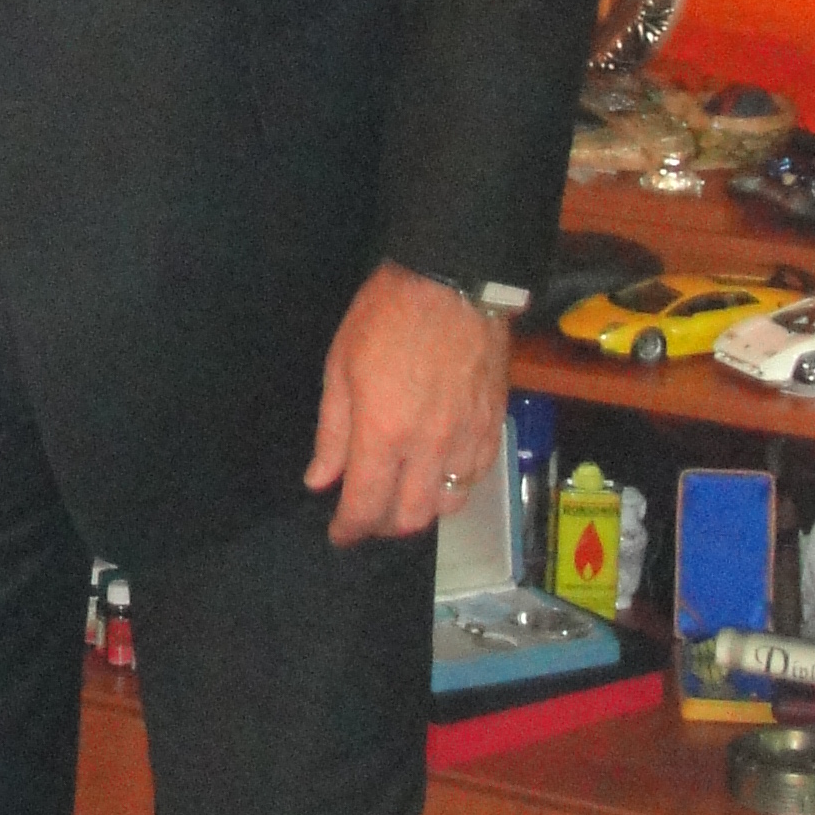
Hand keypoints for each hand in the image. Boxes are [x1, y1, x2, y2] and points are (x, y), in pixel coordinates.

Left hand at [305, 263, 507, 547]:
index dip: (348, 529)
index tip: (338, 534)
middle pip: (410, 519)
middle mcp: (429, 447)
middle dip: (382, 527)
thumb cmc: (387, 315)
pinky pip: (475, 477)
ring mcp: (468, 439)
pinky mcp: (494, 426)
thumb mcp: (341, 366)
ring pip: (448, 506)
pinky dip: (452, 486)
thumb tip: (320, 480)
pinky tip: (436, 469)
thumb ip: (332, 433)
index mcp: (383, 433)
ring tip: (401, 493)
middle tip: (367, 513)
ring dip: (420, 510)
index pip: (365, 506)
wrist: (455, 280)